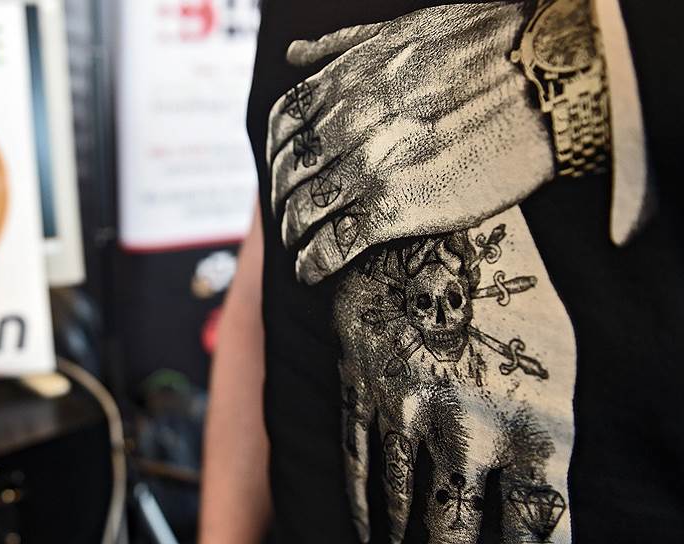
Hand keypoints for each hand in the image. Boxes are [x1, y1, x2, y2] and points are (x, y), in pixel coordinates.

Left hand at [267, 1, 555, 284]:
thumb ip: (342, 46)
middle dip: (282, 198)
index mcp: (345, 81)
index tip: (284, 171)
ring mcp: (368, 167)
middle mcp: (346, 124)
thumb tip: (295, 57)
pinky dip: (313, 262)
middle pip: (289, 173)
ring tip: (299, 246)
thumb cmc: (483, 46)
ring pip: (304, 211)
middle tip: (290, 216)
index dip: (277, 155)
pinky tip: (311, 271)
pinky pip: (334, 244)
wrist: (546, 80)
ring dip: (293, 234)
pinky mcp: (396, 208)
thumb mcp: (401, 29)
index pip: (284, 126)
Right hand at [332, 208, 574, 542]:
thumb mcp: (556, 359)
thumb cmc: (512, 286)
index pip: (537, 529)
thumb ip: (548, 435)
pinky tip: (369, 534)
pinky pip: (358, 463)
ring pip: (401, 507)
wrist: (437, 214)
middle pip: (460, 532)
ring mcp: (405, 408)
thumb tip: (540, 495)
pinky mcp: (361, 386)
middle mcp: (466, 426)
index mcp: (532, 423)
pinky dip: (363, 508)